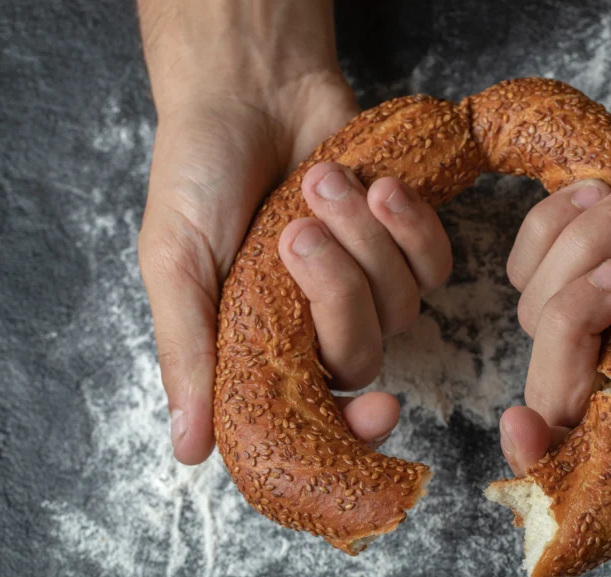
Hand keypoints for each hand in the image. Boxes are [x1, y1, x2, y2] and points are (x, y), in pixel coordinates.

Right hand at [137, 2, 435, 464]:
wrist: (248, 92)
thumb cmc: (199, 174)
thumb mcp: (175, 263)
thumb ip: (187, 352)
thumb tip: (190, 450)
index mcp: (261, 345)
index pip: (319, 418)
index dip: (356, 429)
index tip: (380, 412)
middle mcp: (317, 326)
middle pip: (363, 358)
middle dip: (337, 292)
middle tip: (295, 229)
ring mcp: (366, 286)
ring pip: (401, 307)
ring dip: (364, 240)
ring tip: (320, 180)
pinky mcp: (403, 244)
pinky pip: (435, 265)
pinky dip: (411, 227)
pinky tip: (377, 184)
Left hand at [497, 180, 610, 475]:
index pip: (587, 456)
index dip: (542, 457)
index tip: (521, 427)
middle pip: (547, 383)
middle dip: (576, 320)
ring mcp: (585, 312)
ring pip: (531, 309)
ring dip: (583, 248)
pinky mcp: (563, 260)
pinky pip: (523, 257)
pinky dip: (558, 220)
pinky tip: (608, 191)